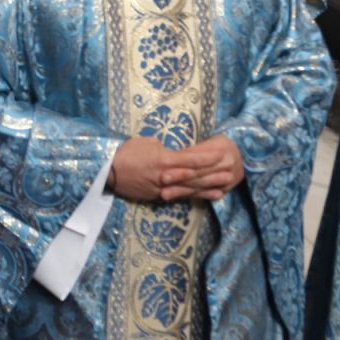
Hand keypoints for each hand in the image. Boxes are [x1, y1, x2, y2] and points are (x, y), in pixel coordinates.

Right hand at [110, 134, 242, 202]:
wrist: (107, 172)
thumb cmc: (126, 152)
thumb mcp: (147, 143)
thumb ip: (164, 149)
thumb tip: (174, 152)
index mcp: (165, 160)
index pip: (191, 158)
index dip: (208, 156)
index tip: (222, 153)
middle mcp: (167, 176)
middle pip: (195, 175)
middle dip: (214, 173)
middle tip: (232, 172)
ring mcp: (164, 189)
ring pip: (190, 188)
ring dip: (209, 187)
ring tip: (225, 185)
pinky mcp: (159, 197)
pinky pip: (181, 196)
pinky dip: (196, 195)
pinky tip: (209, 196)